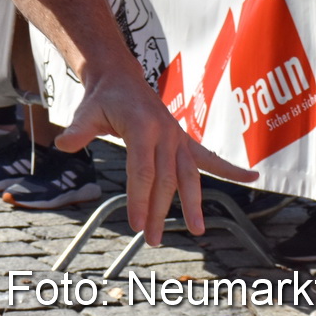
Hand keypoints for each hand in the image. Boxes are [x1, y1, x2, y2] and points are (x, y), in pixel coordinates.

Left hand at [55, 66, 256, 243]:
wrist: (120, 76)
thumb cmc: (102, 98)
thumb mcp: (86, 111)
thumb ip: (78, 130)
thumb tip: (62, 144)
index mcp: (142, 127)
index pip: (143, 171)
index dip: (140, 199)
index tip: (136, 225)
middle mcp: (165, 133)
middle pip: (165, 179)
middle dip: (159, 211)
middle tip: (152, 239)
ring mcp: (178, 137)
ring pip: (188, 175)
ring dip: (192, 203)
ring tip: (196, 229)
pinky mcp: (183, 140)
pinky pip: (209, 157)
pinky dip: (231, 169)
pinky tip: (252, 178)